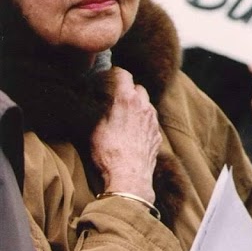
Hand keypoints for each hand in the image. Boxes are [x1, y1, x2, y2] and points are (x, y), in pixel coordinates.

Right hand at [91, 67, 160, 200]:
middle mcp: (144, 107)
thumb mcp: (94, 127)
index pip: (123, 74)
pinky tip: (132, 131)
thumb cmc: (108, 152)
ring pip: (147, 104)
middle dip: (128, 89)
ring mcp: (154, 121)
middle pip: (138, 88)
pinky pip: (151, 121)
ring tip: (123, 115)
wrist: (129, 177)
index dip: (114, 73)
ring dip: (137, 105)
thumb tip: (97, 101)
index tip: (106, 77)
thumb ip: (99, 109)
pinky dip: (143, 121)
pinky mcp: (157, 135)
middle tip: (114, 97)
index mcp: (127, 100)